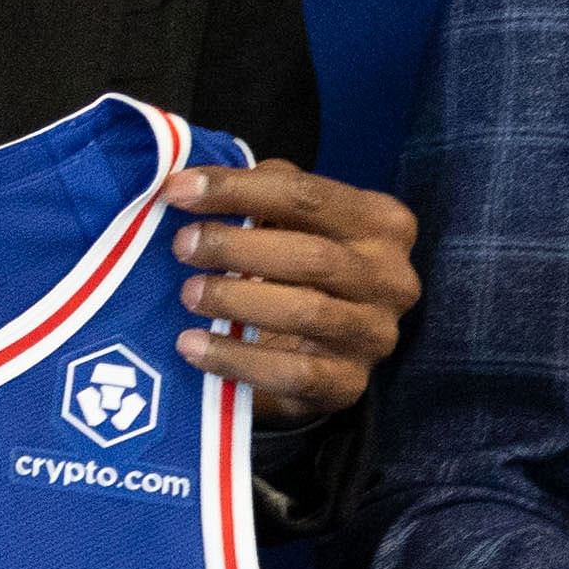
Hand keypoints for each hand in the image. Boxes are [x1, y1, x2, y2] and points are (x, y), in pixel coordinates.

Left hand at [160, 162, 418, 424]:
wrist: (325, 349)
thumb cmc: (302, 268)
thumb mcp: (293, 221)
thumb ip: (264, 193)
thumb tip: (192, 183)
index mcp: (383, 224)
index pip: (309, 196)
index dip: (238, 189)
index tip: (177, 189)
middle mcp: (391, 278)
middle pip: (312, 255)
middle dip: (237, 247)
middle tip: (182, 246)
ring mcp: (375, 334)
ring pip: (306, 312)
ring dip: (236, 300)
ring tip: (189, 293)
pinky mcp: (350, 384)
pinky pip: (293, 374)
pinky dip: (237, 359)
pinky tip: (194, 346)